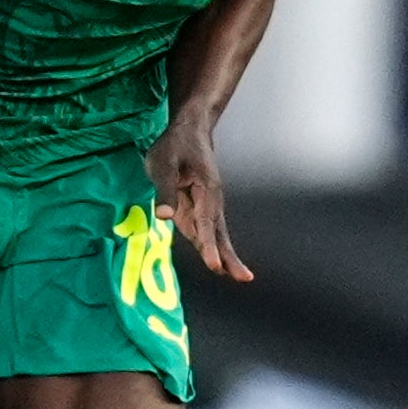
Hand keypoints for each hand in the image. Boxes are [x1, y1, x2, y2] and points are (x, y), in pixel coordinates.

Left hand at [146, 112, 252, 282]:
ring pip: (215, 234)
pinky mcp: (197, 207)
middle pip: (219, 232)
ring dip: (223, 255)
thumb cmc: (175, 145)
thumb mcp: (163, 163)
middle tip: (243, 278)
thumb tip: (165, 218)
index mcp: (206, 188)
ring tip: (236, 276)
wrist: (190, 130)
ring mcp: (206, 205)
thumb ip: (164, 191)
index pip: (206, 222)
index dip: (209, 246)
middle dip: (228, 256)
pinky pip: (204, 231)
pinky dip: (211, 247)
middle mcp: (211, 200)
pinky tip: (216, 263)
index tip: (214, 265)